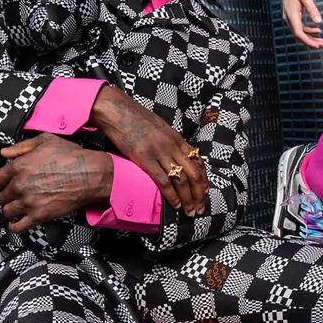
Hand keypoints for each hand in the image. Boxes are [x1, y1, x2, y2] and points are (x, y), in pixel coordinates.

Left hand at [0, 133, 113, 232]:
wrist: (89, 175)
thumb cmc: (70, 156)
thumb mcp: (45, 141)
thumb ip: (22, 146)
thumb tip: (4, 153)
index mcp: (18, 166)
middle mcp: (19, 185)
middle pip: (1, 197)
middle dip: (4, 197)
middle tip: (10, 197)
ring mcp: (28, 202)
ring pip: (8, 211)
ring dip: (10, 211)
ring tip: (15, 209)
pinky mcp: (39, 215)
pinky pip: (19, 226)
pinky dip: (15, 227)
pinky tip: (16, 224)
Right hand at [89, 85, 208, 216]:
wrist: (118, 110)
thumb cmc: (135, 118)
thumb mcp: (159, 128)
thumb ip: (169, 141)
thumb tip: (174, 154)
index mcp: (177, 138)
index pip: (198, 162)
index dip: (203, 180)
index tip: (204, 194)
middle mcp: (173, 146)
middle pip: (194, 174)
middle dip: (199, 194)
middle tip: (200, 209)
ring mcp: (160, 152)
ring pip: (181, 180)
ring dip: (188, 199)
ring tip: (190, 211)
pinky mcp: (145, 159)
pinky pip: (163, 181)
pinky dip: (171, 195)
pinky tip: (174, 205)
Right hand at [277, 0, 322, 48]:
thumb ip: (312, 10)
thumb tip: (319, 21)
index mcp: (292, 14)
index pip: (299, 33)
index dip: (308, 41)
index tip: (317, 45)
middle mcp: (289, 18)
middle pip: (299, 35)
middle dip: (310, 41)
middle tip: (322, 44)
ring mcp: (289, 17)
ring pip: (299, 32)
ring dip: (310, 37)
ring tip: (320, 40)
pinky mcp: (292, 15)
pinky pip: (299, 26)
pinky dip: (308, 30)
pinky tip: (316, 30)